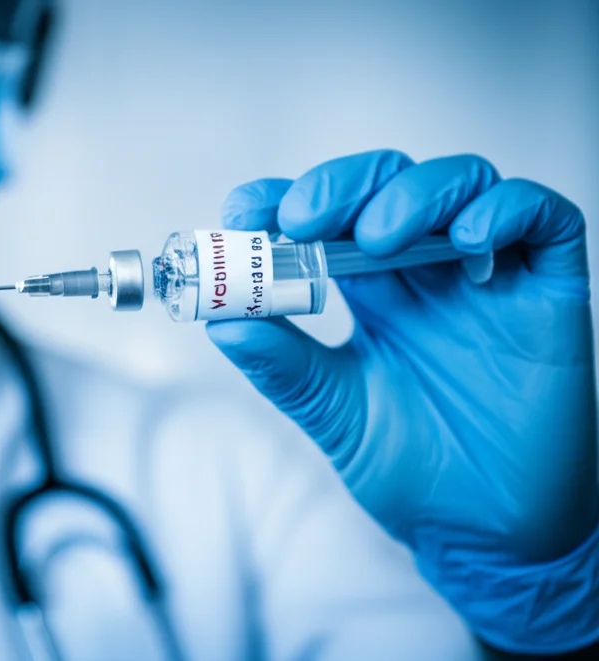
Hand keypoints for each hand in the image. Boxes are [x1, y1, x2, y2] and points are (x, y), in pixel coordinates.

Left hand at [207, 150, 598, 649]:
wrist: (487, 535)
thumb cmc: (411, 471)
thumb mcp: (335, 415)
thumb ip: (284, 368)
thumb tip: (220, 322)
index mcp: (371, 296)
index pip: (326, 220)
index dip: (284, 201)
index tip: (245, 212)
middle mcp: (427, 274)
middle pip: (386, 185)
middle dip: (340, 187)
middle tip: (301, 221)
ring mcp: (489, 277)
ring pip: (460, 183)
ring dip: (411, 193)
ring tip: (375, 238)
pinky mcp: (550, 292)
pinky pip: (543, 219)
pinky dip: (504, 211)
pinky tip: (467, 243)